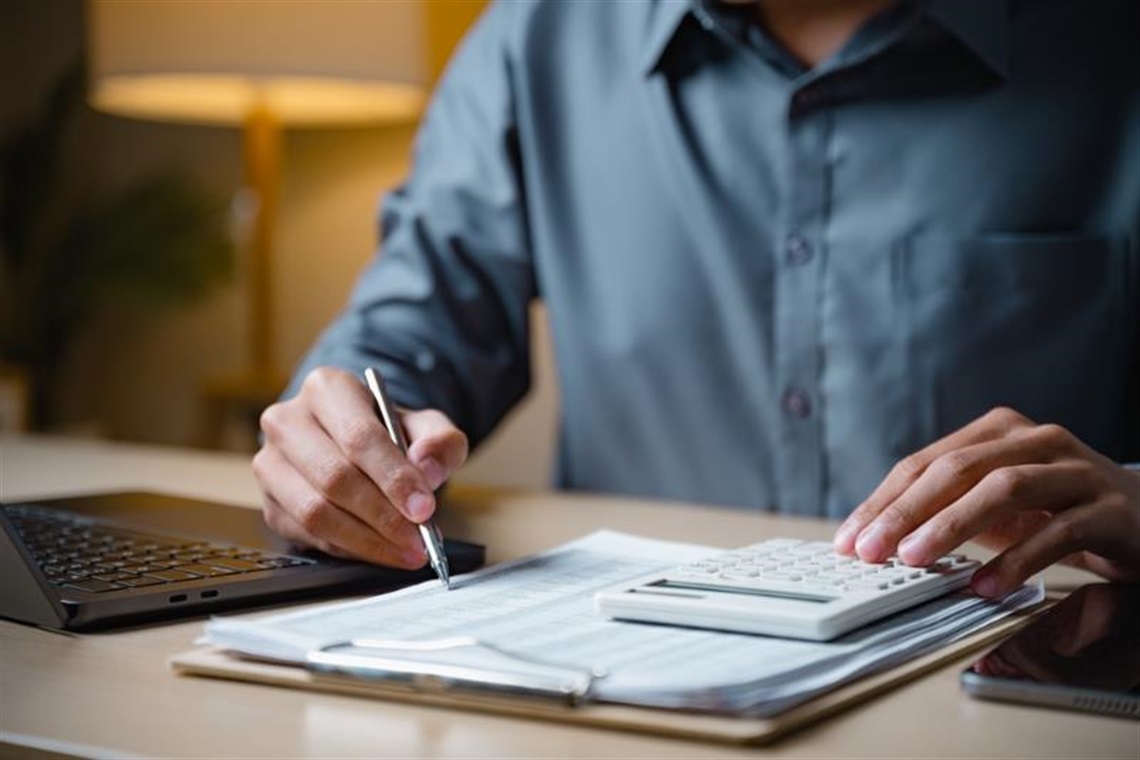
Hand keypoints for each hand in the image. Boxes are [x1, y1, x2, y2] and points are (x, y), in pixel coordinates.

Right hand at [253, 367, 468, 566]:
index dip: (393, 478)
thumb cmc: (391, 434)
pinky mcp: (270, 503)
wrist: (359, 448)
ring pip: (315, 511)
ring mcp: (271, 464)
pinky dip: (349, 549)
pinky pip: (308, 535)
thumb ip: (440, 441)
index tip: (424, 508)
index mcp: (328, 388)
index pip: (358, 437)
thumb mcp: (427, 427)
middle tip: (418, 538)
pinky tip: (379, 550)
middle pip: (334, 477)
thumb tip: (426, 469)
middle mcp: (288, 421)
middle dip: (383, 515)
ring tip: (405, 550)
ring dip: (366, 539)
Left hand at [833, 407, 1139, 597]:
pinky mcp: (1111, 510)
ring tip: (915, 562)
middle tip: (872, 551)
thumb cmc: (1059, 510)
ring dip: (951, 526)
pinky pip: (1057, 532)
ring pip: (1003, 489)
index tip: (850, 538)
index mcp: (998, 431)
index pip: (925, 463)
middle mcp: (1037, 441)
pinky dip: (1016, 560)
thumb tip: (879, 539)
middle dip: (905, 512)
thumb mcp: (997, 504)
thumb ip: (947, 508)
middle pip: (956, 469)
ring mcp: (1076, 471)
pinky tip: (986, 586)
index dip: (883, 501)